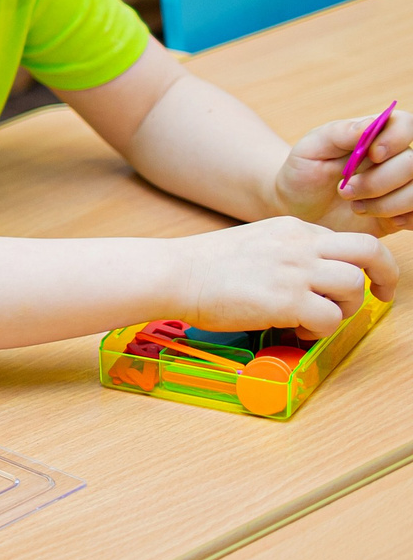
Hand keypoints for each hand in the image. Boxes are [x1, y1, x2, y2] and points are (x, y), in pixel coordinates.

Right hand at [171, 215, 398, 337]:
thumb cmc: (204, 265)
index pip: (349, 240)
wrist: (175, 273)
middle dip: (385, 275)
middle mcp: (300, 245)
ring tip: (317, 319)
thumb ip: (287, 253)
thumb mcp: (255, 242)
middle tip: (382, 295)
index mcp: (293, 229)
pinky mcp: (286, 300)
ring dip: (344, 308)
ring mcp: (295, 271)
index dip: (366, 263)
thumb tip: (310, 279)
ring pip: (354, 285)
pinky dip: (320, 331)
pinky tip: (297, 330)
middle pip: (369, 251)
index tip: (371, 280)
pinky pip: (329, 318)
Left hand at [274, 112, 412, 233]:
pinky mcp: (404, 212)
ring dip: (386, 204)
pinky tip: (373, 217)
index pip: (406, 124)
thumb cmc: (304, 172)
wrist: (299, 209)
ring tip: (355, 207)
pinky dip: (399, 219)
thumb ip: (339, 132)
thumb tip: (370, 124)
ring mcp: (403, 186)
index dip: (395, 139)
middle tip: (345, 191)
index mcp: (376, 135)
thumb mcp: (311, 149)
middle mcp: (396, 158)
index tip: (372, 154)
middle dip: (379, 181)